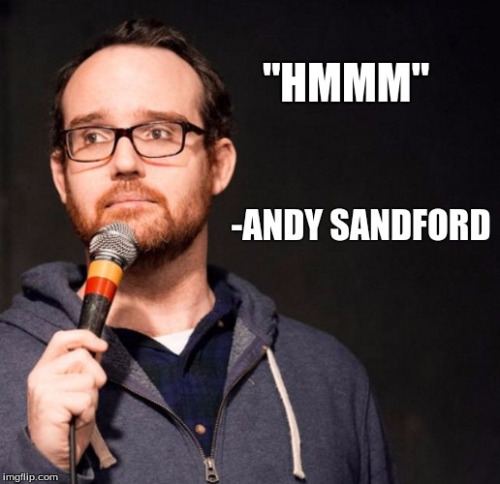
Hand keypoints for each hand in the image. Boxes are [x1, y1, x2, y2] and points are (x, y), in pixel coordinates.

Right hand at [27, 330, 107, 469]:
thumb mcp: (77, 387)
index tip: (102, 346)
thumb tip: (99, 348)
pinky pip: (86, 398)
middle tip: (83, 399)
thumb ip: (83, 368)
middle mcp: (40, 374)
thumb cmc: (68, 419)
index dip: (85, 337)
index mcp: (45, 367)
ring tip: (77, 411)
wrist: (54, 454)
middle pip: (83, 357)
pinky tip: (75, 419)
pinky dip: (88, 411)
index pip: (62, 338)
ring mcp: (43, 388)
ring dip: (91, 398)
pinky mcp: (50, 402)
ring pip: (88, 379)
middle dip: (95, 377)